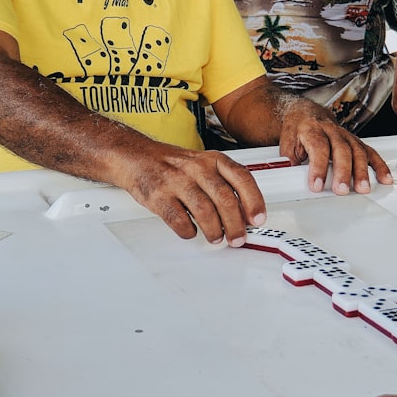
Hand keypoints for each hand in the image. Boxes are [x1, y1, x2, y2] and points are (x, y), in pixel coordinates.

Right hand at [111, 142, 267, 246]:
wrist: (137, 157)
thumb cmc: (175, 165)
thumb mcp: (205, 165)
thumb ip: (225, 185)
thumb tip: (246, 214)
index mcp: (213, 160)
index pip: (242, 178)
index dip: (254, 201)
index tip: (258, 220)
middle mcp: (197, 168)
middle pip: (225, 199)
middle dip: (235, 224)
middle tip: (238, 238)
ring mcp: (177, 181)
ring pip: (204, 211)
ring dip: (214, 230)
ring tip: (216, 237)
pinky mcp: (159, 196)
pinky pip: (179, 220)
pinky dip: (188, 231)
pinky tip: (191, 231)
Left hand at [277, 98, 392, 195]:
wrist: (306, 113)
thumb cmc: (296, 130)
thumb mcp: (286, 143)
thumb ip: (289, 161)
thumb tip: (288, 178)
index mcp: (312, 129)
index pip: (318, 148)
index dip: (319, 167)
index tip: (317, 185)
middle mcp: (331, 131)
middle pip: (341, 150)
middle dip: (343, 172)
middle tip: (342, 190)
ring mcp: (346, 135)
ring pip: (357, 151)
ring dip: (362, 171)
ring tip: (363, 188)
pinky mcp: (356, 141)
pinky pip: (370, 152)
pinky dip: (379, 165)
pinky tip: (384, 178)